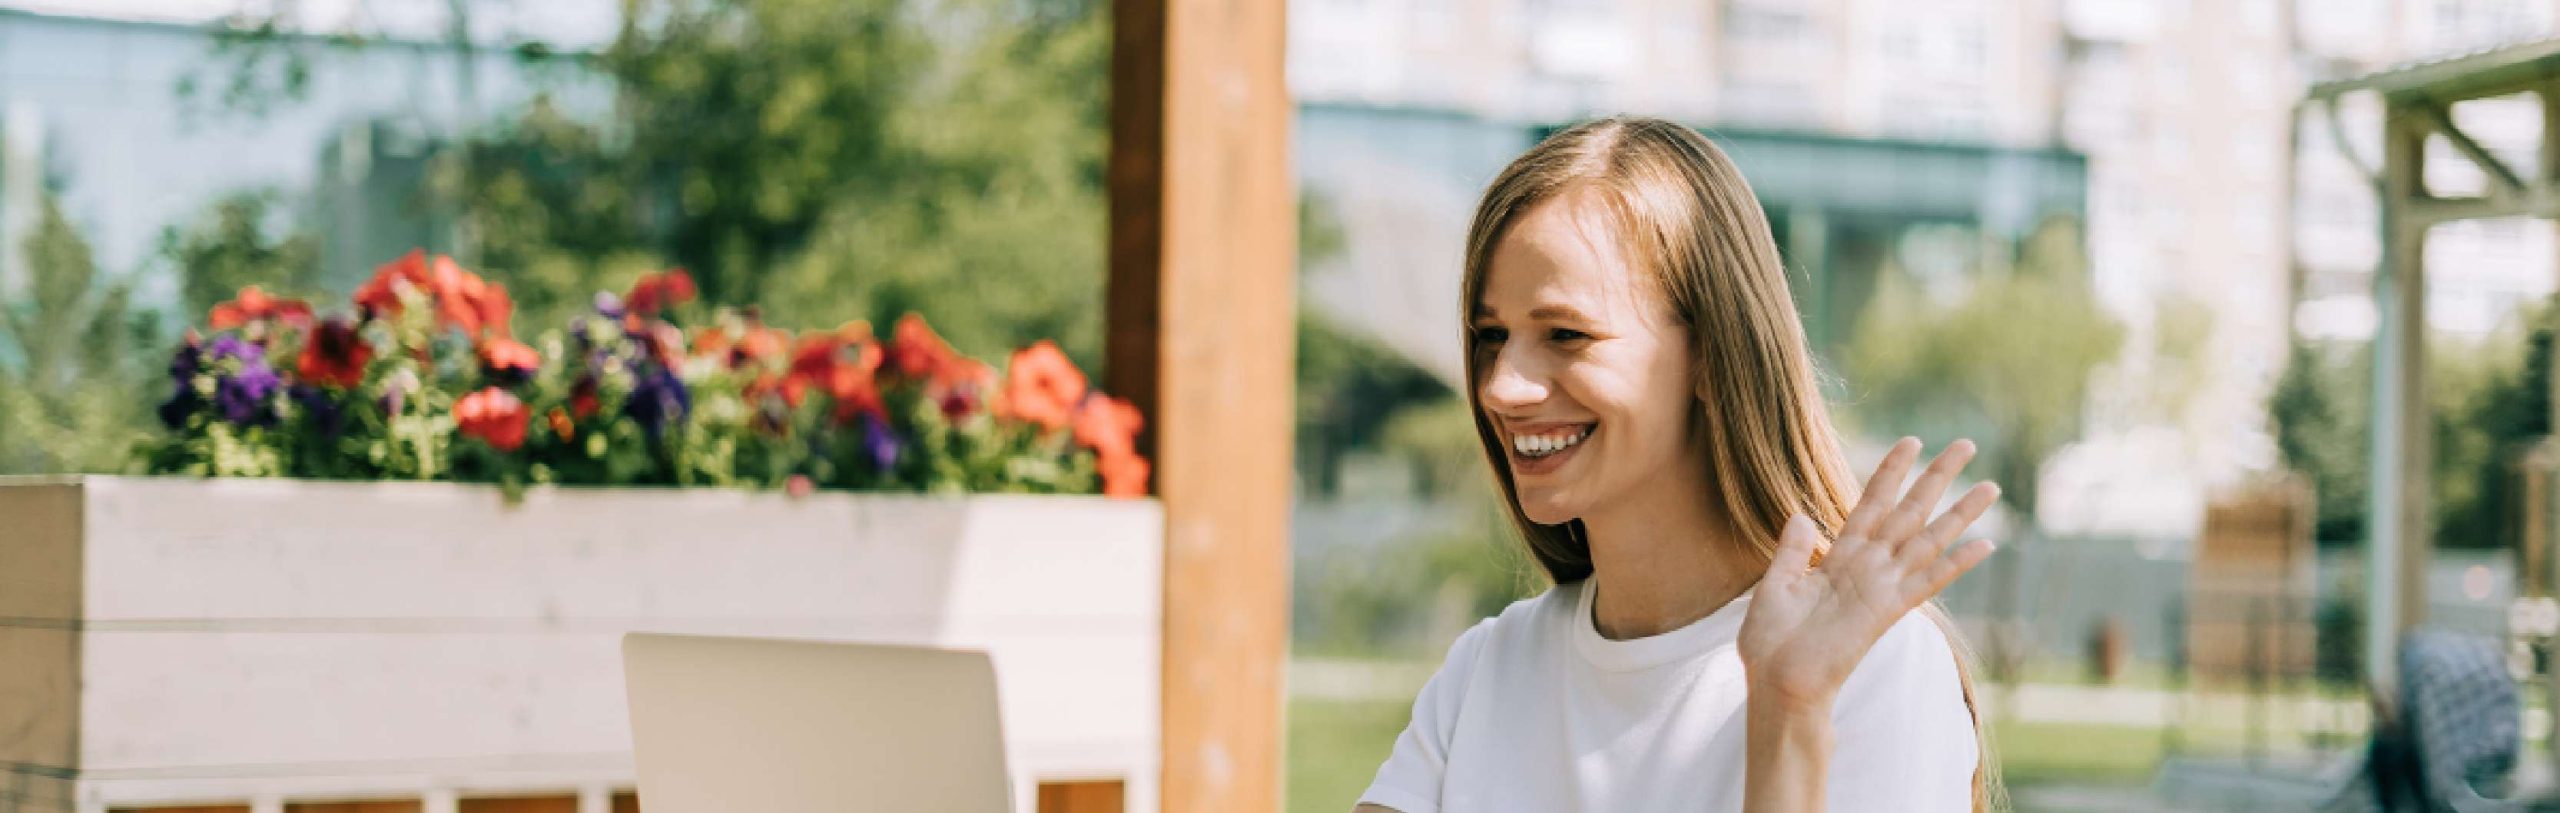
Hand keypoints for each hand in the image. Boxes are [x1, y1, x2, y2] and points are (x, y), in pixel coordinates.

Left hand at [1736, 437, 1999, 709]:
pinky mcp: (1886, 611)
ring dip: (1959, 513)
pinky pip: (1927, 582)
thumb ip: (1793, 551)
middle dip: (1937, 478)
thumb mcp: (1774, 586)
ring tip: (1990, 486)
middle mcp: (1866, 567)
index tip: (1912, 442)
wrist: (1777, 684)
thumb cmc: (1770, 643)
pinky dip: (1955, 564)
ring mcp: (1880, 587)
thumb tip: (1802, 515)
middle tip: (1967, 444)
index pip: (1871, 503)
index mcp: (1838, 558)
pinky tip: (1985, 545)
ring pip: (1927, 540)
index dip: (1890, 473)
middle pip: (1908, 512)